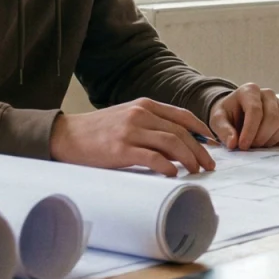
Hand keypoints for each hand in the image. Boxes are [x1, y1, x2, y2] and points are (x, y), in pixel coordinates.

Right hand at [49, 98, 216, 176]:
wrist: (66, 136)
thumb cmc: (98, 131)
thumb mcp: (126, 117)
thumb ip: (150, 124)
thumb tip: (177, 144)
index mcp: (144, 105)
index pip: (182, 115)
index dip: (202, 130)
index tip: (213, 144)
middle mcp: (140, 114)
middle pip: (181, 132)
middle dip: (200, 149)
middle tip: (209, 165)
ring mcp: (131, 131)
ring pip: (171, 143)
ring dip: (189, 159)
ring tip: (196, 171)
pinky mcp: (121, 149)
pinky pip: (152, 158)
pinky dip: (167, 166)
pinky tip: (173, 174)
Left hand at [209, 83, 278, 150]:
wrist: (236, 113)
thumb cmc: (228, 115)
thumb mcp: (218, 120)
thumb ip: (223, 130)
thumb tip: (233, 143)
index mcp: (250, 90)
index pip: (255, 110)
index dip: (250, 131)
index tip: (242, 146)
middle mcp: (268, 94)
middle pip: (273, 119)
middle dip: (260, 138)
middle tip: (249, 147)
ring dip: (270, 141)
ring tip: (256, 143)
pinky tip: (267, 141)